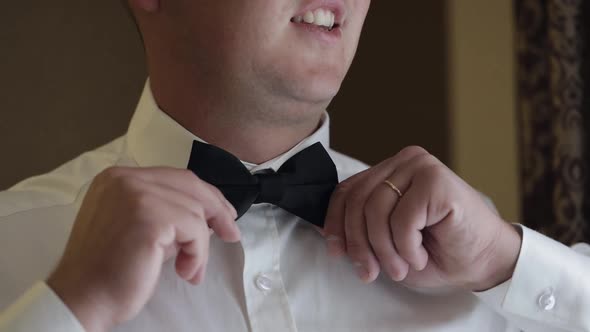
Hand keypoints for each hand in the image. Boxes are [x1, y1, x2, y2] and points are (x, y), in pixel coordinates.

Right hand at [47, 167, 239, 331]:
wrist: (82, 299)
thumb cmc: (109, 271)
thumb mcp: (140, 230)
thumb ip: (168, 216)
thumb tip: (207, 218)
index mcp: (117, 179)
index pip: (175, 177)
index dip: (205, 195)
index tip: (223, 213)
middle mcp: (124, 179)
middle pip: (189, 184)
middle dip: (216, 209)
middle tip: (231, 233)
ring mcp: (135, 194)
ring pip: (195, 211)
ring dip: (200, 245)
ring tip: (189, 269)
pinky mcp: (149, 215)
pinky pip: (194, 230)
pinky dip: (197, 253)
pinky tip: (185, 271)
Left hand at [323, 146, 521, 290]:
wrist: (485, 261)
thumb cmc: (436, 251)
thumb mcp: (386, 242)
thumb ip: (360, 229)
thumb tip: (324, 230)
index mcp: (389, 171)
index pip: (347, 191)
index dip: (335, 223)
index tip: (336, 251)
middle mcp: (404, 162)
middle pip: (358, 200)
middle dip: (358, 243)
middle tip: (369, 272)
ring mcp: (421, 166)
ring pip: (376, 210)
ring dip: (384, 250)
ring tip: (401, 267)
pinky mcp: (437, 178)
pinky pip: (402, 218)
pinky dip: (406, 246)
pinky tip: (420, 254)